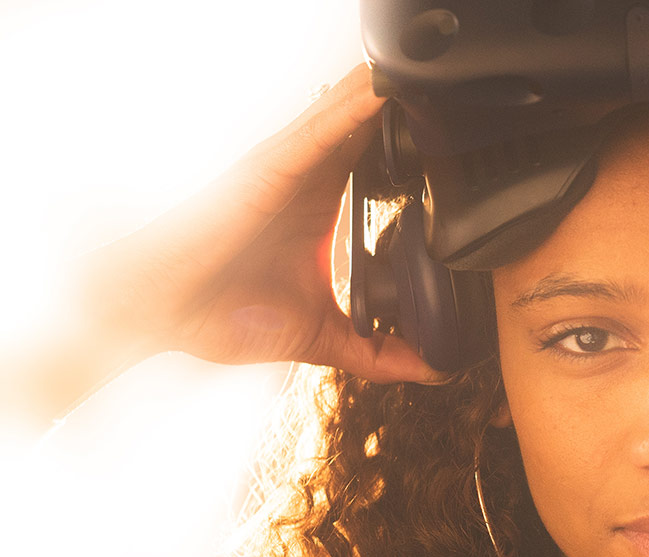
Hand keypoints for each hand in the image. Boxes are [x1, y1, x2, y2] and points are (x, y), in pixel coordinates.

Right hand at [77, 64, 434, 382]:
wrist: (161, 313)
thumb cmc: (222, 314)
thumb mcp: (318, 335)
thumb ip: (375, 350)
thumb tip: (431, 368)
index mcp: (320, 205)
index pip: (380, 163)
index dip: (420, 147)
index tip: (464, 139)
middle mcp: (306, 178)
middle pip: (370, 129)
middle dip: (413, 111)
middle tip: (463, 97)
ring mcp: (287, 168)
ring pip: (348, 116)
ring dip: (389, 93)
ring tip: (436, 73)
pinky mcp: (268, 169)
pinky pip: (317, 132)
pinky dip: (351, 110)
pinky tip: (383, 93)